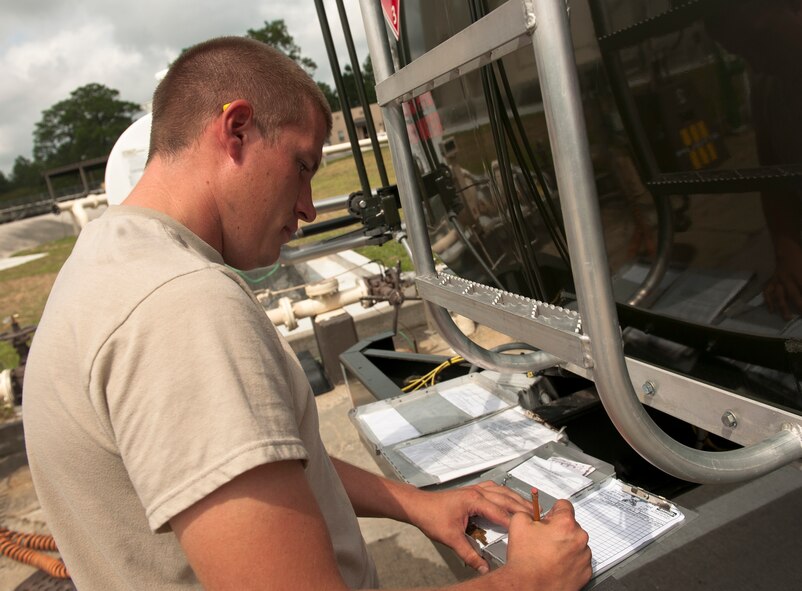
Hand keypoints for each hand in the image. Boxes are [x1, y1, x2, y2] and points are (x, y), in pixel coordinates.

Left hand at [404, 481, 532, 573]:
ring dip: (516, 498)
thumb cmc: (432, 517)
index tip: (529, 528)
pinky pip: (494, 488)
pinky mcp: (472, 490)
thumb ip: (469, 554)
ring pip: (502, 491)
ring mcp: (475, 489)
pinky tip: (509, 498)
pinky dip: (504, 493)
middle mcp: (477, 491)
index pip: (500, 512)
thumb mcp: (451, 539)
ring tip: (529, 507)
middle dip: (522, 507)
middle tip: (537, 516)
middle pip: (506, 498)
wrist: (419, 505)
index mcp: (474, 500)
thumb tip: (483, 567)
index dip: (515, 521)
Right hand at [503, 500, 591, 590]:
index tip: (549, 517)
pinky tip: (555, 565)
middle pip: (571, 526)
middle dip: (559, 530)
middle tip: (544, 539)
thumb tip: (531, 514)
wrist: (528, 586)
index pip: (565, 506)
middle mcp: (579, 539)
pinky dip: (570, 561)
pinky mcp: (585, 573)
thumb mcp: (518, 523)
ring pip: (576, 544)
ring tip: (548, 555)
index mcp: (565, 523)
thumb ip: (527, 512)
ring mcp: (584, 557)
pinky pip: (579, 561)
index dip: (553, 511)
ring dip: (565, 546)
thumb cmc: (526, 560)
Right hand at [765, 239, 801, 319]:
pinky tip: (770, 310)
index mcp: (800, 275)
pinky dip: (768, 301)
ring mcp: (778, 280)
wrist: (787, 249)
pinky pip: (767, 291)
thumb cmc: (801, 258)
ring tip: (787, 318)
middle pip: (794, 295)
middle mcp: (789, 279)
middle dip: (799, 306)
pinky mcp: (772, 280)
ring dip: (783, 307)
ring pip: (780, 295)